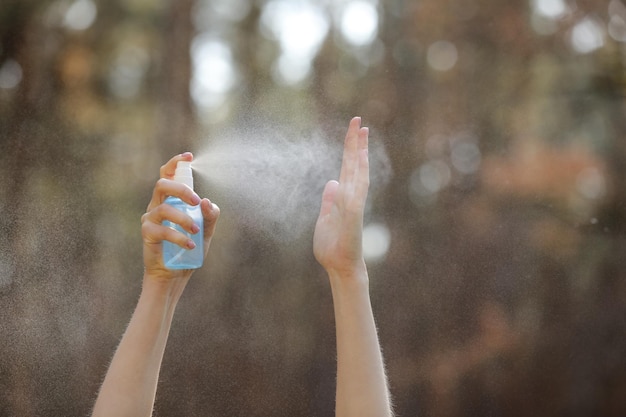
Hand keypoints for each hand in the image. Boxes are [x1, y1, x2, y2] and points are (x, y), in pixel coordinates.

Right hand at [141, 152, 219, 282]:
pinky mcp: (147, 234)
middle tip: (196, 202)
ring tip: (196, 231)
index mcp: (170, 200)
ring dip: (184, 218)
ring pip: (163, 207)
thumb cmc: (189, 248)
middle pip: (162, 184)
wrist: (174, 274)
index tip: (189, 156)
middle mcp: (157, 205)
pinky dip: (178, 236)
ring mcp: (150, 219)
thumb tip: (207, 201)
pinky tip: (190, 244)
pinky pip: (162, 229)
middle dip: (181, 189)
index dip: (176, 162)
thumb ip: (210, 216)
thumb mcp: (206, 230)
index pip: (168, 175)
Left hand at [314, 117, 368, 276]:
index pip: (348, 167)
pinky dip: (358, 174)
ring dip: (360, 152)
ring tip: (362, 132)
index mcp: (343, 196)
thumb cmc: (333, 246)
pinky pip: (357, 190)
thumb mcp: (326, 218)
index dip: (350, 148)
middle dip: (355, 143)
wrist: (339, 266)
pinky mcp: (354, 214)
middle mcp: (351, 196)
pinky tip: (359, 159)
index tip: (354, 129)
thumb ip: (329, 200)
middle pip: (355, 164)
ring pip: (358, 172)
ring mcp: (354, 204)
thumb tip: (332, 182)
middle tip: (358, 120)